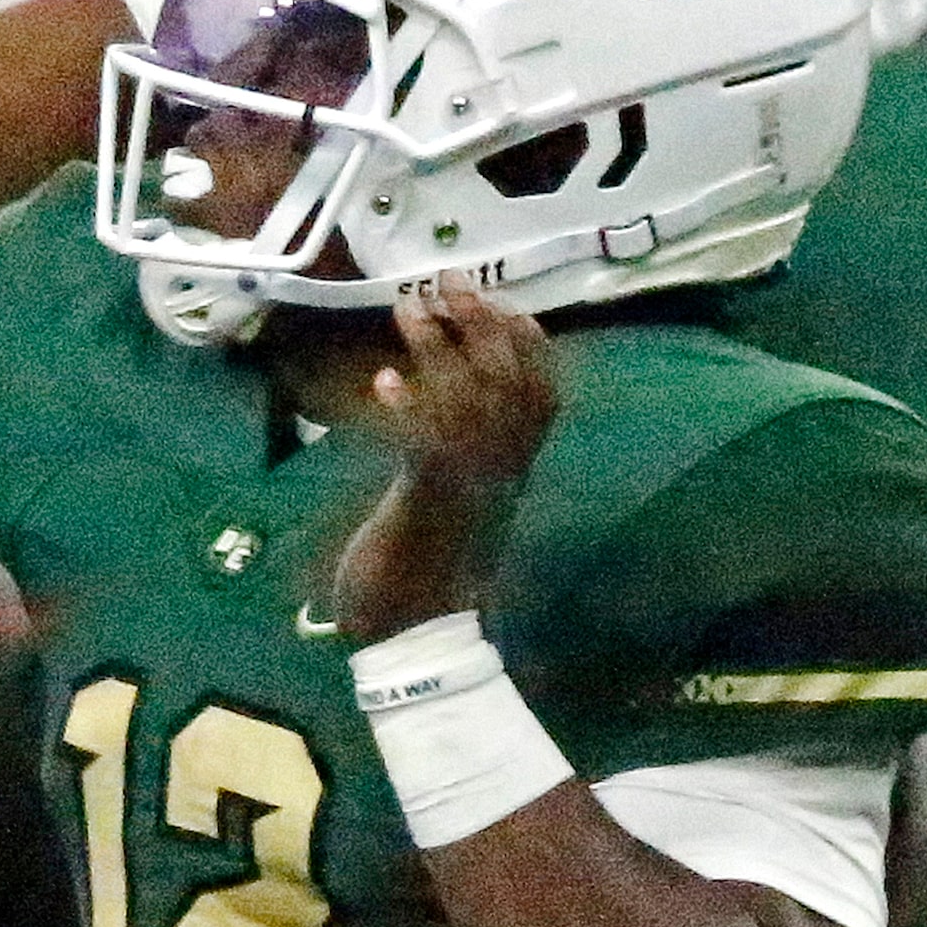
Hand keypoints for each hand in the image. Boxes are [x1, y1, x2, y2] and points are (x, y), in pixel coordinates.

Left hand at [334, 273, 556, 641]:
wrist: (416, 646)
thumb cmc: (426, 580)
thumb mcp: (450, 507)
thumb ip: (452, 462)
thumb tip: (434, 406)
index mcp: (510, 475)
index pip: (543, 397)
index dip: (529, 346)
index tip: (504, 302)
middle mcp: (500, 476)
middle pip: (510, 386)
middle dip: (483, 325)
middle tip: (453, 280)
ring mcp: (468, 490)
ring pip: (470, 405)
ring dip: (439, 350)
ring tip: (410, 307)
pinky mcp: (427, 507)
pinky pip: (426, 446)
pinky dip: (407, 409)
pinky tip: (383, 383)